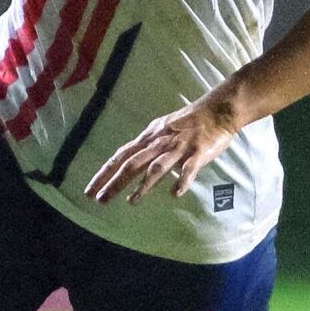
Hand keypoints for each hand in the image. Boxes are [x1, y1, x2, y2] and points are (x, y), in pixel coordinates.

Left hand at [85, 95, 243, 203]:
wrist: (219, 109)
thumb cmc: (190, 120)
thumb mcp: (162, 129)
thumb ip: (148, 146)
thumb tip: (131, 159)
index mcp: (150, 137)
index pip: (121, 156)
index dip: (104, 173)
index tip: (90, 189)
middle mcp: (160, 143)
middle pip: (132, 163)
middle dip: (114, 182)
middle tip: (99, 199)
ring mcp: (179, 148)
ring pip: (157, 167)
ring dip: (143, 185)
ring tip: (131, 201)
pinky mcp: (198, 152)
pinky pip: (189, 168)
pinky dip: (182, 180)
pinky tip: (175, 193)